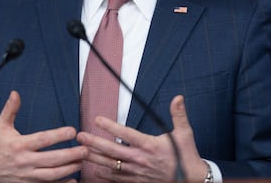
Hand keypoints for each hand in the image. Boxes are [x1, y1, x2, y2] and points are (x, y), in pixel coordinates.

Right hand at [0, 90, 87, 182]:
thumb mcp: (1, 126)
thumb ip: (10, 109)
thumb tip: (15, 93)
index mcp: (19, 145)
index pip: (42, 140)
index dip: (58, 135)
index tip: (73, 130)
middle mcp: (24, 162)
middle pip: (51, 159)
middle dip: (70, 155)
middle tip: (86, 149)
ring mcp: (27, 177)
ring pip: (52, 175)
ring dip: (69, 169)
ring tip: (83, 161)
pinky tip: (74, 180)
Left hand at [76, 95, 206, 181]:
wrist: (190, 180)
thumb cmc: (186, 155)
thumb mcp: (184, 133)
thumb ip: (178, 114)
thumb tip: (178, 97)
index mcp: (150, 145)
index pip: (126, 134)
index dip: (111, 126)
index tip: (97, 119)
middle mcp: (140, 160)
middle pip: (112, 151)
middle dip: (94, 143)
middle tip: (80, 136)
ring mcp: (137, 173)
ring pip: (111, 166)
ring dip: (95, 158)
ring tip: (80, 152)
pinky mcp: (137, 182)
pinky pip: (117, 179)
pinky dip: (104, 175)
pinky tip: (94, 170)